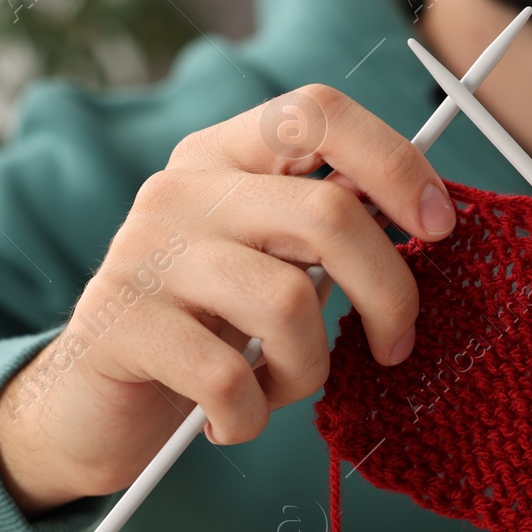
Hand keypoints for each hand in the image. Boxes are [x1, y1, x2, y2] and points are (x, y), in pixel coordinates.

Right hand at [0, 86, 458, 512]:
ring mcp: (146, 252)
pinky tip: (229, 419)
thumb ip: (327, 232)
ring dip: (307, 370)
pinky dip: (249, 416)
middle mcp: (182, 189)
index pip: (319, 112)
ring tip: (278, 387)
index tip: (439, 226)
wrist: (91, 407)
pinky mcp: (121, 324)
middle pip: (328, 214)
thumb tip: (430, 215)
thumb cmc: (208, 333)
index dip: (394, 162)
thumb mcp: (269, 265)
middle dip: (388, 293)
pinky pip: (230, 379)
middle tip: (394, 346)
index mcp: (224, 156)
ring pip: (289, 304)